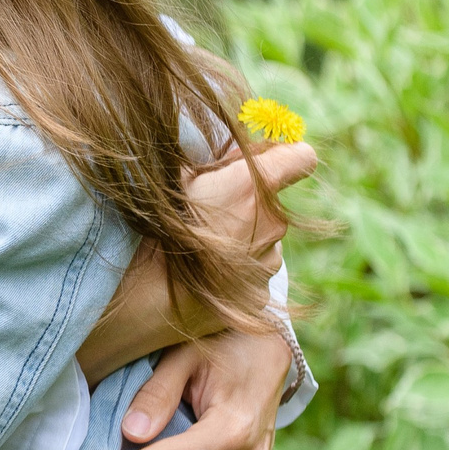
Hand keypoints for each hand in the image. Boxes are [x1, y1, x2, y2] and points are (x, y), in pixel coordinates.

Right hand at [76, 138, 313, 381]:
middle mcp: (273, 222)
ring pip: (264, 240)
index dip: (286, 157)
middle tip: (210, 212)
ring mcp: (270, 261)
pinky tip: (207, 275)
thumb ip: (215, 162)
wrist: (147, 295)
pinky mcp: (260, 293)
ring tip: (203, 249)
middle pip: (272, 202)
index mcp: (255, 185)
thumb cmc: (157, 228)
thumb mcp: (177, 175)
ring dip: (243, 239)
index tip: (268, 162)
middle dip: (249, 203)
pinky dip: (237, 271)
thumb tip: (232, 154)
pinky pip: (254, 273)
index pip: (301, 157)